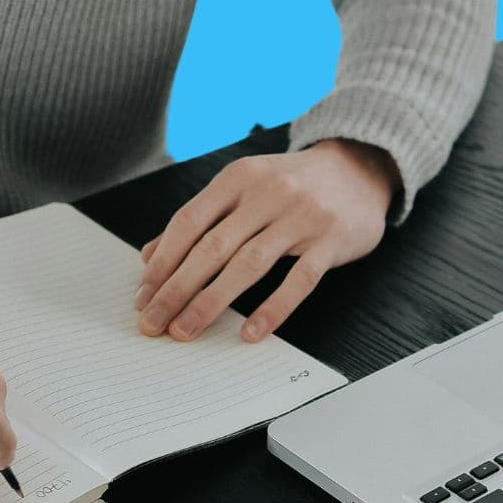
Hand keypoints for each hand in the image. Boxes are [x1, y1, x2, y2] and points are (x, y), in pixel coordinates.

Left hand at [134, 138, 397, 342]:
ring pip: (248, 265)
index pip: (189, 222)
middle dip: (176, 289)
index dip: (163, 262)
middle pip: (211, 247)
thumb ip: (200, 218)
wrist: (359, 169)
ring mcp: (301, 217)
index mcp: (238, 179)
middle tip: (153, 322)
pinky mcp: (330, 241)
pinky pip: (298, 281)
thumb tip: (151, 256)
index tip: (143, 296)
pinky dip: (273, 309)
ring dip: (211, 302)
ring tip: (186, 330)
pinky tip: (250, 333)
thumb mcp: (244, 188)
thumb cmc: (293, 185)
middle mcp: (266, 194)